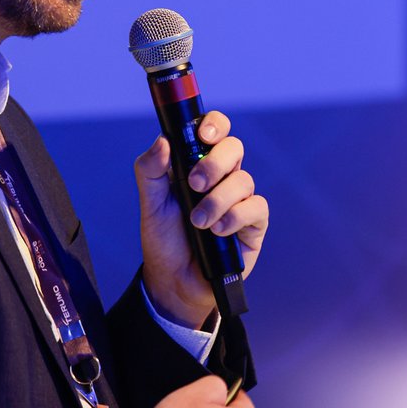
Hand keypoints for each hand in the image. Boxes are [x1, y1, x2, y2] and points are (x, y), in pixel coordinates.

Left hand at [134, 110, 268, 327]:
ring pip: (243, 180)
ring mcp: (240, 199)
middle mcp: (223, 177)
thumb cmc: (164, 239)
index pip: (214, 131)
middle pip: (234, 148)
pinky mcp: (253, 224)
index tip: (202, 136)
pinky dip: (235, 217)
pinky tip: (218, 232)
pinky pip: (256, 207)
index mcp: (197, 164)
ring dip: (218, 200)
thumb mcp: (150, 203)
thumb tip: (163, 140)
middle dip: (214, 163)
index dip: (214, 125)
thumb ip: (150, 170)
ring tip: (198, 222)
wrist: (174, 282)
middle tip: (194, 184)